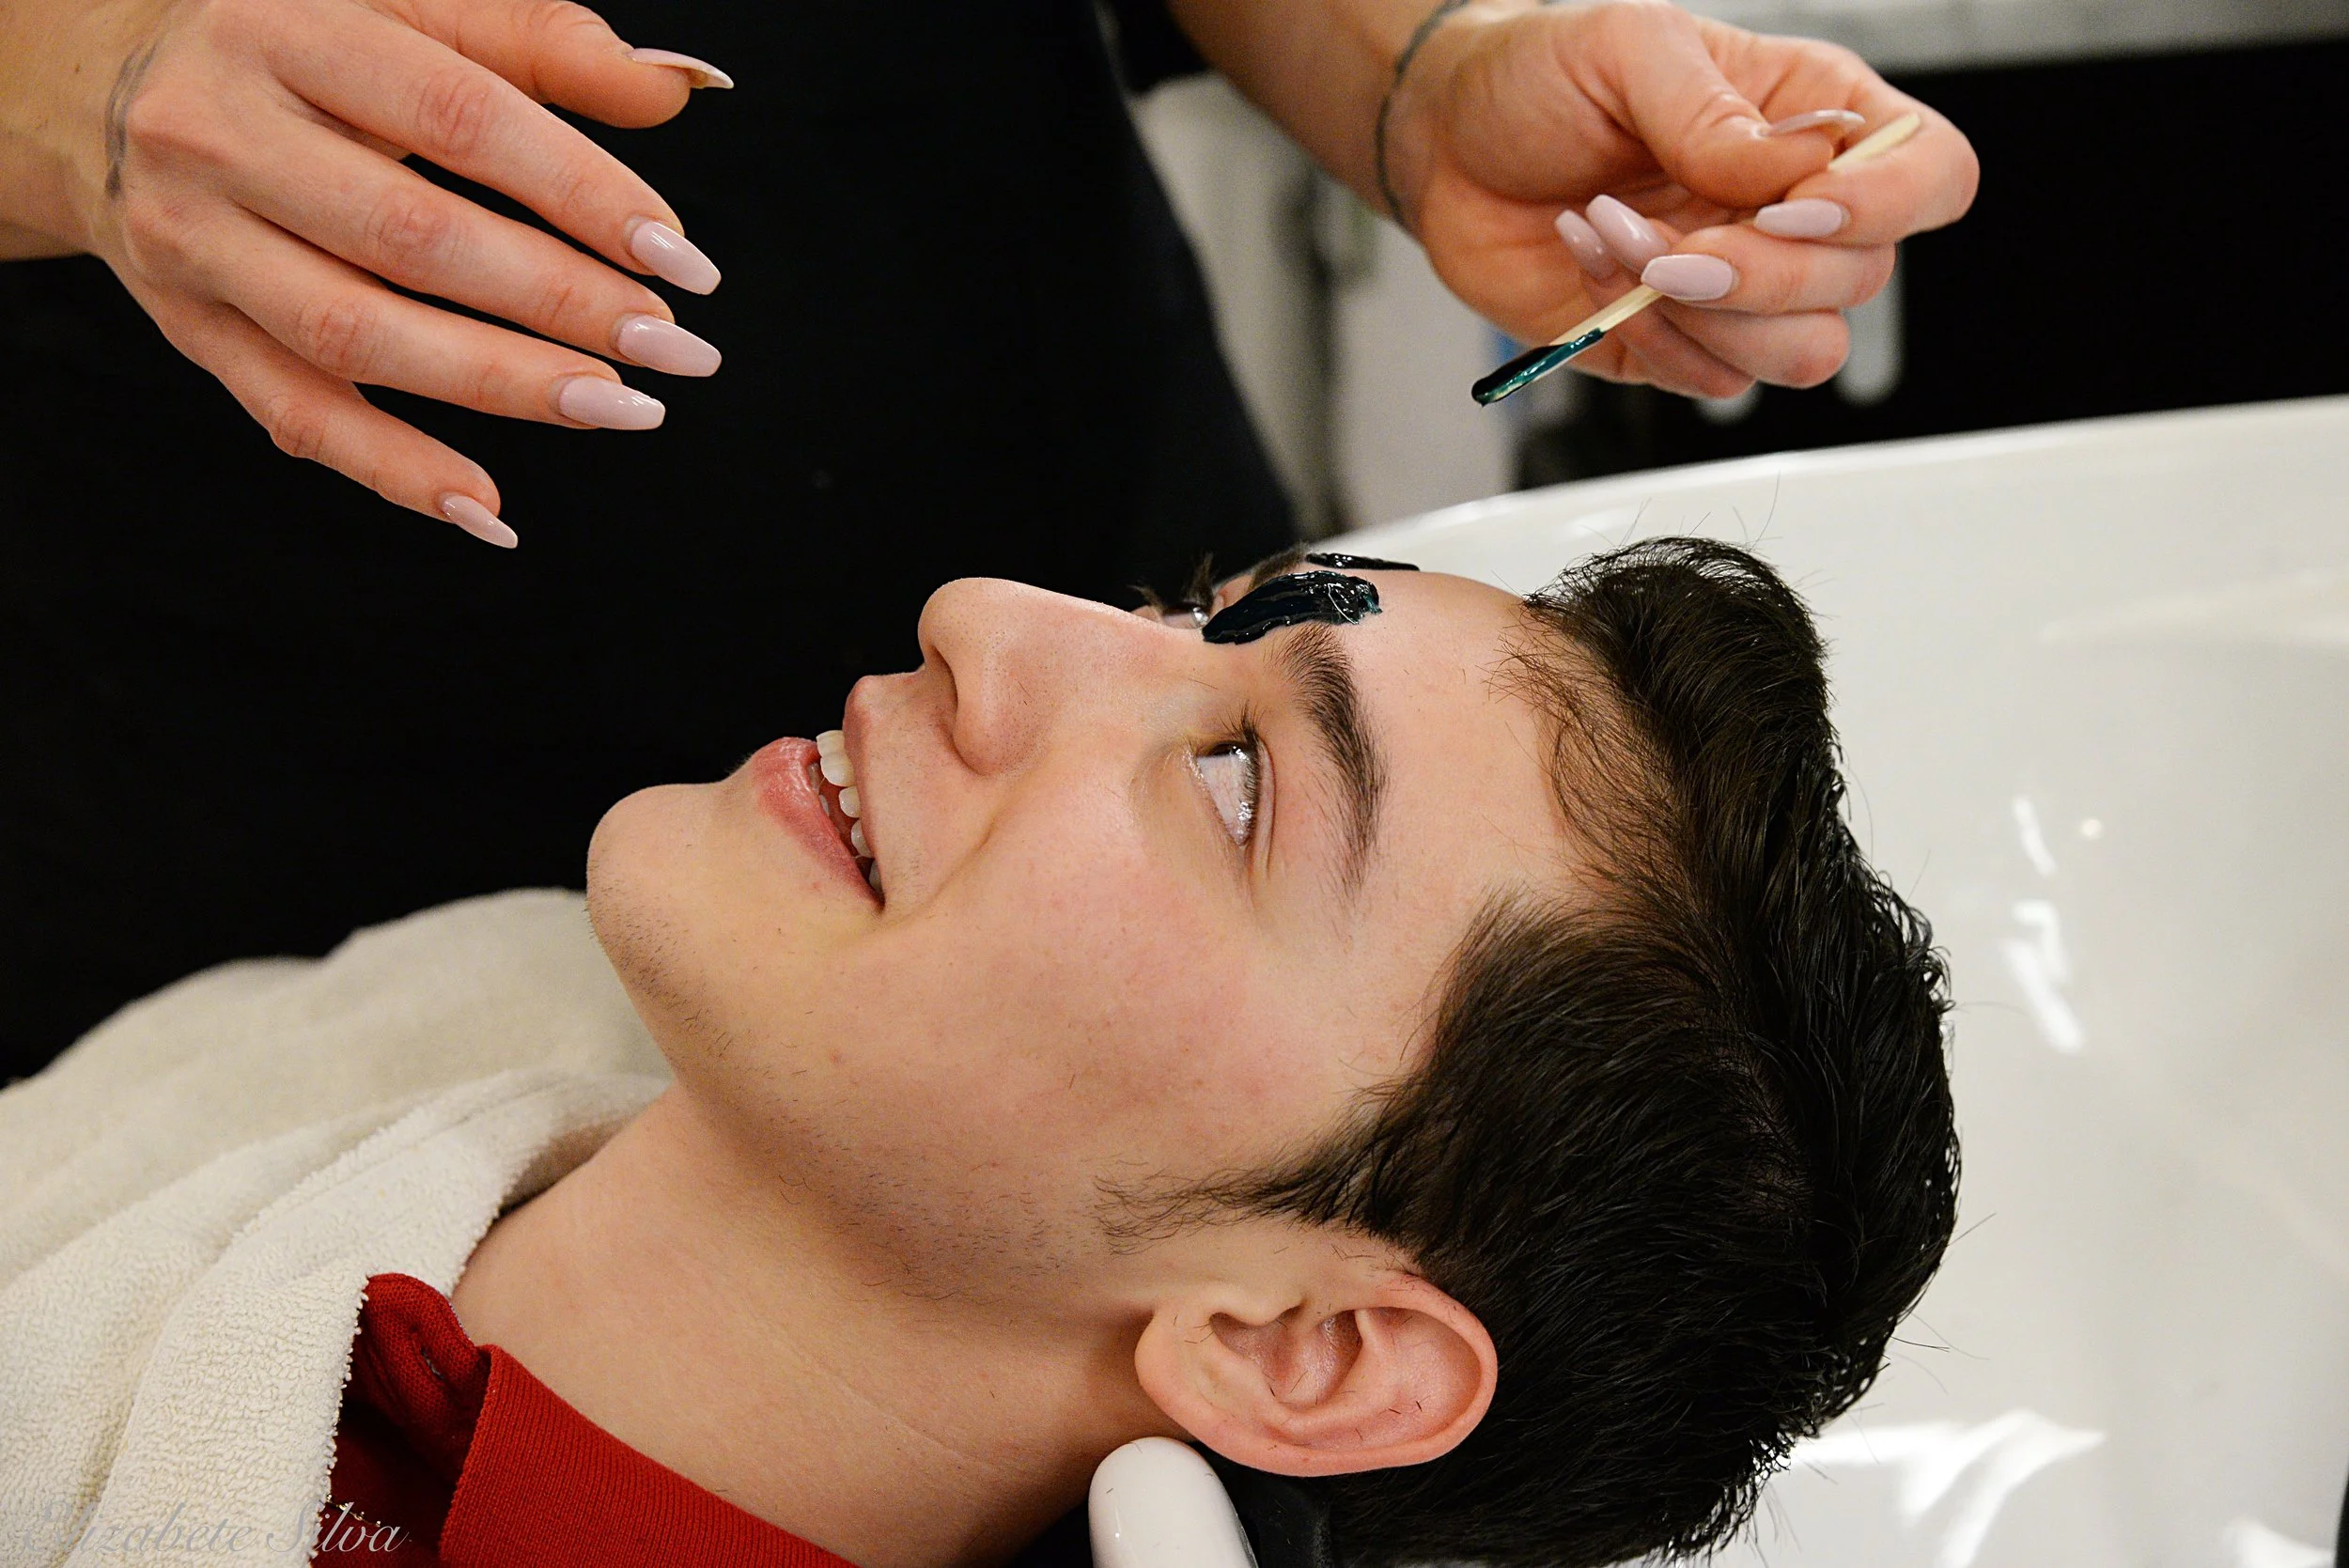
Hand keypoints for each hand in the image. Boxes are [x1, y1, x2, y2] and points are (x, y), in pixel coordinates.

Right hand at [0, 0, 733, 540]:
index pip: (459, 115)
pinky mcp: (191, 328)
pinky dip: (395, 470)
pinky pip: (295, 415)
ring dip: (502, 386)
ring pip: (358, 336)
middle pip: (413, 237)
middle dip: (561, 302)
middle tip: (673, 348)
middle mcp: (226, 136)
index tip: (681, 257)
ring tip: (621, 409)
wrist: (88, 83)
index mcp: (290, 30)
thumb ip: (541, 42)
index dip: (581, 190)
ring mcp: (198, 242)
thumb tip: (679, 90)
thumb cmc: (289, 41)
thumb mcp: (402, 8)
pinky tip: (491, 507)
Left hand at [1383, 0, 1977, 397]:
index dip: (1887, 205)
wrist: (1450, 145)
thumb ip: (1714, 113)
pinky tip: (1595, 265)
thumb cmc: (1544, 79)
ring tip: (1618, 241)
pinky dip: (1650, 335)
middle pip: (1863, 282)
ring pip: (1802, 353)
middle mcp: (1797, 213)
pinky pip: (1712, 382)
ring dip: (1706, 314)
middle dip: (1760, 272)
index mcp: (1817, 120)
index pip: (1931, 173)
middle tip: (1668, 238)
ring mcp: (1744, 289)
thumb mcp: (1631, 48)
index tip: (1797, 210)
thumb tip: (1797, 168)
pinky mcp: (1681, 345)